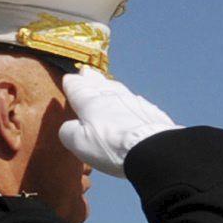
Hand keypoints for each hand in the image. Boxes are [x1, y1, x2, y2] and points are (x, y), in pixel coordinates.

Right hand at [55, 67, 177, 174]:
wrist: (153, 149)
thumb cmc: (110, 145)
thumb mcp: (78, 142)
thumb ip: (69, 131)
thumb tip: (71, 127)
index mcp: (89, 100)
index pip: (76, 85)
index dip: (71, 83)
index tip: (70, 80)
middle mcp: (112, 95)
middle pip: (98, 82)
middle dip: (90, 79)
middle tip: (86, 73)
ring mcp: (134, 101)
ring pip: (119, 89)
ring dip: (111, 88)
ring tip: (107, 87)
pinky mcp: (152, 112)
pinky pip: (137, 103)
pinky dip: (130, 103)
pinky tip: (132, 106)